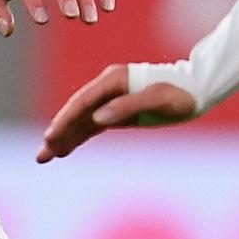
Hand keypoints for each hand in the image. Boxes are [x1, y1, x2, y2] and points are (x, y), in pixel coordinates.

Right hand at [36, 62, 198, 161]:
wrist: (197, 89)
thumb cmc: (181, 93)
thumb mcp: (157, 99)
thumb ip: (126, 107)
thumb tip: (98, 118)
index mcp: (114, 80)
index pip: (83, 102)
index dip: (65, 120)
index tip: (51, 137)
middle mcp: (107, 88)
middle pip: (76, 112)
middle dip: (57, 133)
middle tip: (41, 155)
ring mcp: (110, 100)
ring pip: (81, 122)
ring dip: (63, 139)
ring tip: (45, 157)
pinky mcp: (116, 112)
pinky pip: (92, 127)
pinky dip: (78, 138)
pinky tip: (65, 151)